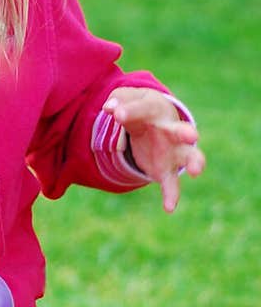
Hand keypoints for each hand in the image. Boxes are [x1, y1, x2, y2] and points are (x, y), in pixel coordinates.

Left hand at [102, 86, 205, 212]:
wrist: (152, 120)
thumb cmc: (138, 107)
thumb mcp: (126, 98)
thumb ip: (118, 101)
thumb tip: (109, 108)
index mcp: (156, 109)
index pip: (144, 108)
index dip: (130, 111)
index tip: (117, 115)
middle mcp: (170, 130)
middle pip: (181, 131)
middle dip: (186, 133)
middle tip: (192, 135)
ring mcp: (173, 151)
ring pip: (188, 156)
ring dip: (194, 162)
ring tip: (196, 171)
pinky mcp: (167, 170)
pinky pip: (172, 183)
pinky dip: (172, 195)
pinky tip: (169, 208)